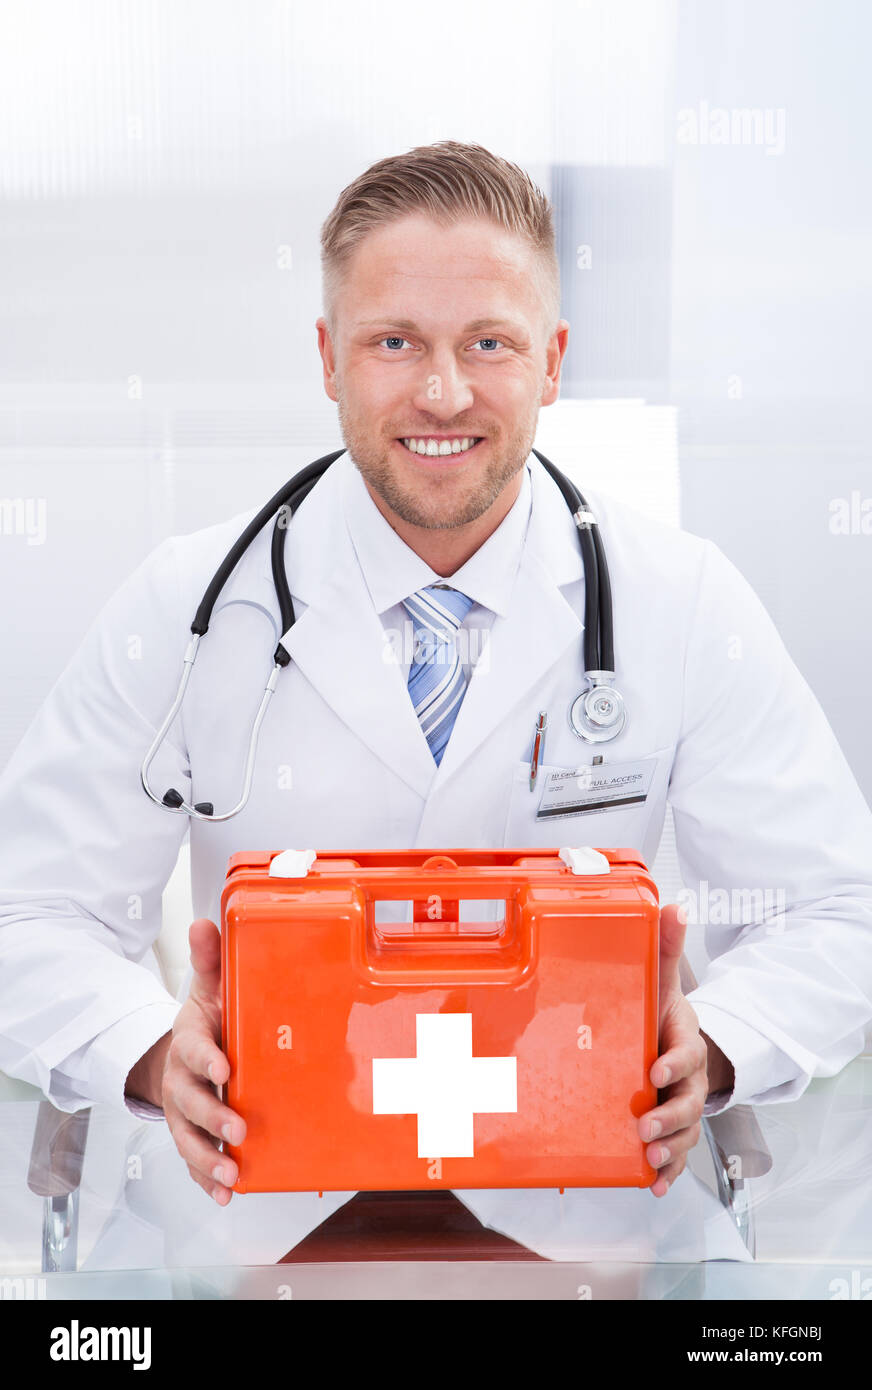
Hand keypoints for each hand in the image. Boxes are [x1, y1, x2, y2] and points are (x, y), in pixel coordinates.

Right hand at [127, 918, 245, 1204]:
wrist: (182, 1052)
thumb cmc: (207, 1020)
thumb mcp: (209, 987)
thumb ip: (211, 959)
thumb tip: (205, 922)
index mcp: (189, 1040)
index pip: (192, 1049)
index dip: (206, 1059)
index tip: (224, 1068)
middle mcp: (182, 1080)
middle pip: (190, 1101)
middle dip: (213, 1116)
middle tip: (238, 1127)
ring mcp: (184, 1111)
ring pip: (188, 1137)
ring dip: (208, 1157)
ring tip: (230, 1172)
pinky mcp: (192, 1135)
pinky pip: (194, 1160)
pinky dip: (205, 1179)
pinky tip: (225, 1192)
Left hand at [638, 903, 710, 1196]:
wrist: (670, 1044)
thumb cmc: (659, 1012)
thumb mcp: (660, 981)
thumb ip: (664, 947)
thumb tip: (673, 905)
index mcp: (683, 1041)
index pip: (686, 1053)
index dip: (674, 1065)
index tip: (652, 1073)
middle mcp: (686, 1079)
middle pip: (688, 1102)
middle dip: (669, 1117)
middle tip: (644, 1125)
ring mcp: (679, 1107)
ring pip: (684, 1133)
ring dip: (669, 1149)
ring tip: (648, 1157)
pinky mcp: (668, 1130)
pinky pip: (675, 1156)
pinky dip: (666, 1173)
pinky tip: (652, 1184)